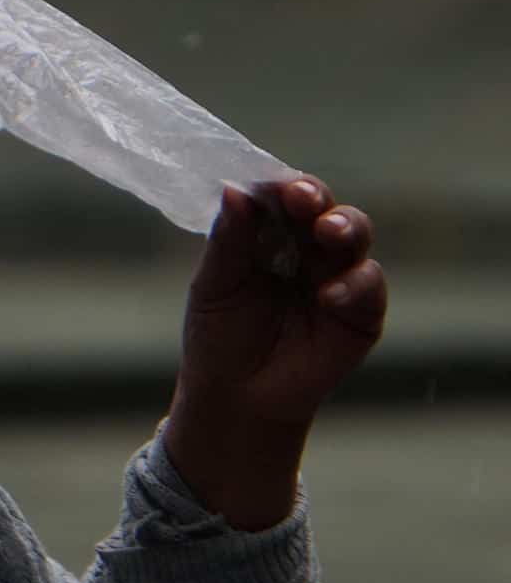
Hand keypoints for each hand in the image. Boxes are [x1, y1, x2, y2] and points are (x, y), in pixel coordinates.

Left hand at [165, 176, 385, 528]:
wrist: (235, 398)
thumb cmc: (219, 337)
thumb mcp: (214, 287)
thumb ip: (227, 242)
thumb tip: (233, 190)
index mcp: (271, 235)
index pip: (281, 198)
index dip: (280, 187)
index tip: (272, 185)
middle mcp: (309, 249)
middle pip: (323, 208)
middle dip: (316, 198)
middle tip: (303, 198)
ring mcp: (338, 276)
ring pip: (354, 236)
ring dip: (344, 228)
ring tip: (328, 233)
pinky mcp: (361, 313)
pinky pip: (367, 285)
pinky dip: (354, 284)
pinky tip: (330, 293)